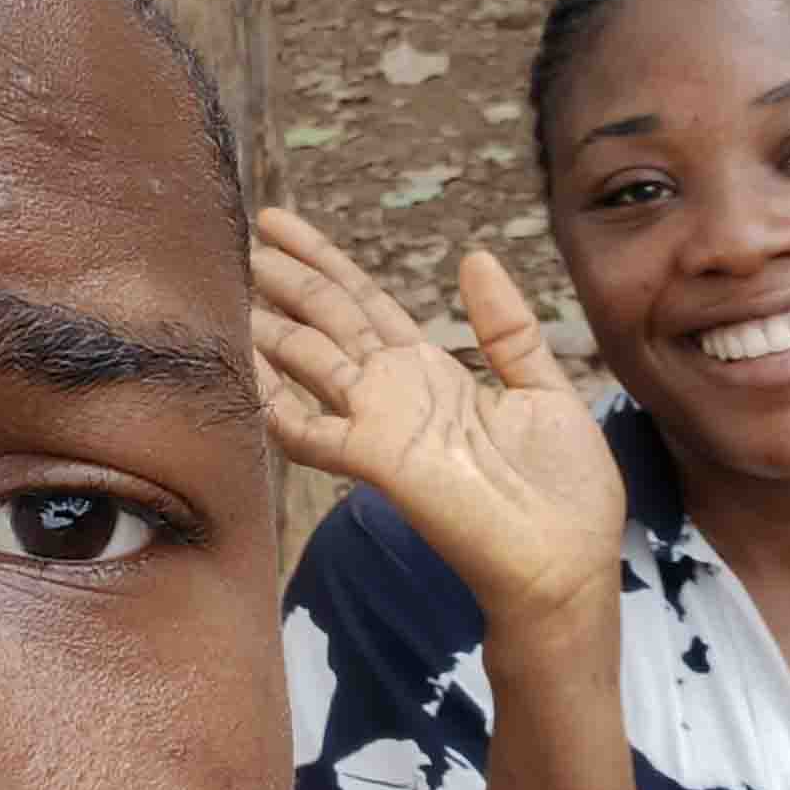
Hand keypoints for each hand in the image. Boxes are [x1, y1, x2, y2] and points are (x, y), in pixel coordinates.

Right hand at [252, 208, 625, 638]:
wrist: (566, 566)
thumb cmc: (564, 492)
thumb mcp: (543, 390)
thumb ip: (506, 328)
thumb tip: (474, 256)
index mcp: (433, 372)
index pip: (366, 302)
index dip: (324, 261)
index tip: (280, 224)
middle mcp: (397, 392)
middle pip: (329, 319)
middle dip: (286, 278)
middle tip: (236, 236)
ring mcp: (382, 425)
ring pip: (310, 361)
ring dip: (269, 326)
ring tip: (223, 287)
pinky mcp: (378, 460)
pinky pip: (308, 427)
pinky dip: (271, 400)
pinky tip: (241, 364)